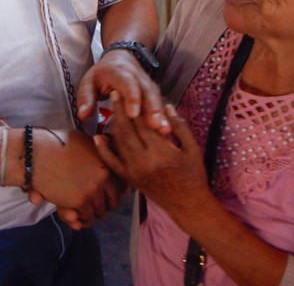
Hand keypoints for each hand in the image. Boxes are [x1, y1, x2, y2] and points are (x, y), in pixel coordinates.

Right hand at [29, 128, 119, 228]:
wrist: (35, 154)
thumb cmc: (53, 144)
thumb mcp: (81, 140)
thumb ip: (93, 151)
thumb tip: (102, 159)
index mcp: (105, 160)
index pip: (121, 183)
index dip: (116, 192)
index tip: (109, 197)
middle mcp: (104, 174)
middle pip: (114, 199)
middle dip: (105, 206)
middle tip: (98, 209)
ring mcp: (94, 188)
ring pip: (100, 211)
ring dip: (93, 215)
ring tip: (86, 216)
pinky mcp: (81, 201)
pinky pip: (87, 217)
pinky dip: (82, 221)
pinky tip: (76, 219)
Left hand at [76, 49, 168, 134]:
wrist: (123, 56)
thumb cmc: (103, 73)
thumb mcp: (89, 80)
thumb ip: (86, 97)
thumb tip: (83, 115)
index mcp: (119, 72)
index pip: (128, 84)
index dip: (132, 98)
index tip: (133, 114)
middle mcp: (138, 77)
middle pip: (147, 92)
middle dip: (152, 109)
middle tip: (155, 126)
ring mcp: (148, 84)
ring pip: (156, 99)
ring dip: (162, 115)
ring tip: (165, 131)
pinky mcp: (154, 92)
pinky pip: (160, 103)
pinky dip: (165, 116)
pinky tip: (168, 131)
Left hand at [94, 102, 211, 217]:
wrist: (188, 205)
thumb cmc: (194, 175)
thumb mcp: (193, 149)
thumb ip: (179, 126)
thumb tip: (166, 105)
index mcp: (162, 152)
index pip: (144, 123)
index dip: (135, 105)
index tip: (128, 89)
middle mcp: (144, 162)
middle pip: (127, 130)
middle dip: (119, 110)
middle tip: (114, 92)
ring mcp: (134, 172)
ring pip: (119, 143)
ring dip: (112, 124)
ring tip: (109, 107)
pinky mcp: (130, 179)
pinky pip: (113, 163)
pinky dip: (104, 150)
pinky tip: (99, 137)